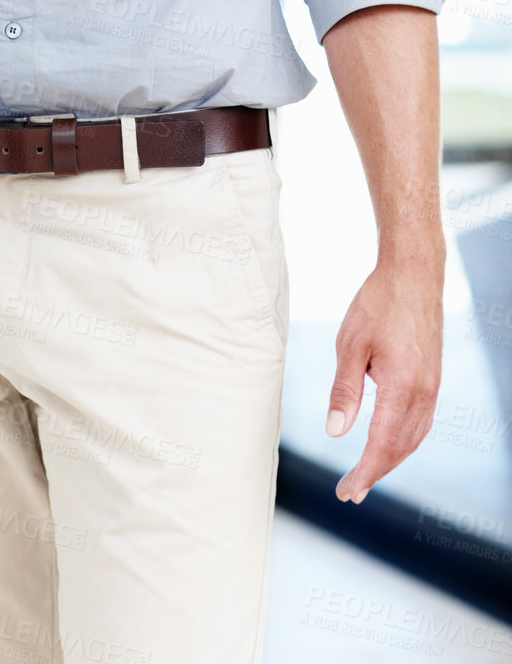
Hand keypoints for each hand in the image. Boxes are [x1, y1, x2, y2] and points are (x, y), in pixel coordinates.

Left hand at [326, 256, 442, 502]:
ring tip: (366, 474)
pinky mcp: (433, 378)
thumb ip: (344, 391)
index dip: (365, 472)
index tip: (348, 492)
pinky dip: (403, 440)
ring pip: (413, 437)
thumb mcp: (350, 345)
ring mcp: (432, 386)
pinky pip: (420, 421)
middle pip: (400, 448)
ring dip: (390, 459)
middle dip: (375, 473)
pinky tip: (387, 443)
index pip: (382, 444)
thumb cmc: (377, 304)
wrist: (413, 275)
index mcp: (402, 387)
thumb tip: (334, 431)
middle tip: (350, 492)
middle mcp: (424, 393)